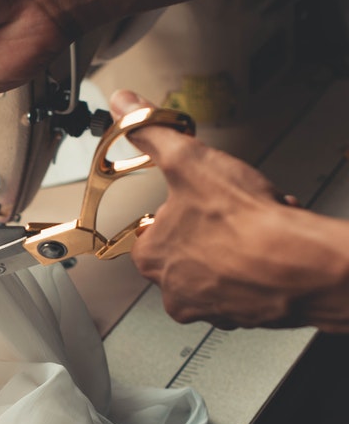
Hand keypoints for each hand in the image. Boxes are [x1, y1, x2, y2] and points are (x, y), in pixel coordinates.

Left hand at [110, 90, 313, 329]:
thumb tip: (125, 107)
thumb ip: (152, 133)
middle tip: (233, 209)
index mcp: (152, 258)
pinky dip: (258, 263)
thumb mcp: (187, 160)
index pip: (150, 229)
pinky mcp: (244, 316)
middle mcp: (175, 292)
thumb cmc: (244, 224)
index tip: (197, 198)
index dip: (179, 206)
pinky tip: (270, 244)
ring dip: (237, 243)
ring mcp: (210, 308)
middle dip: (212, 224)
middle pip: (188, 247)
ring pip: (219, 265)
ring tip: (255, 224)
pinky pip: (246, 284)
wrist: (298, 265)